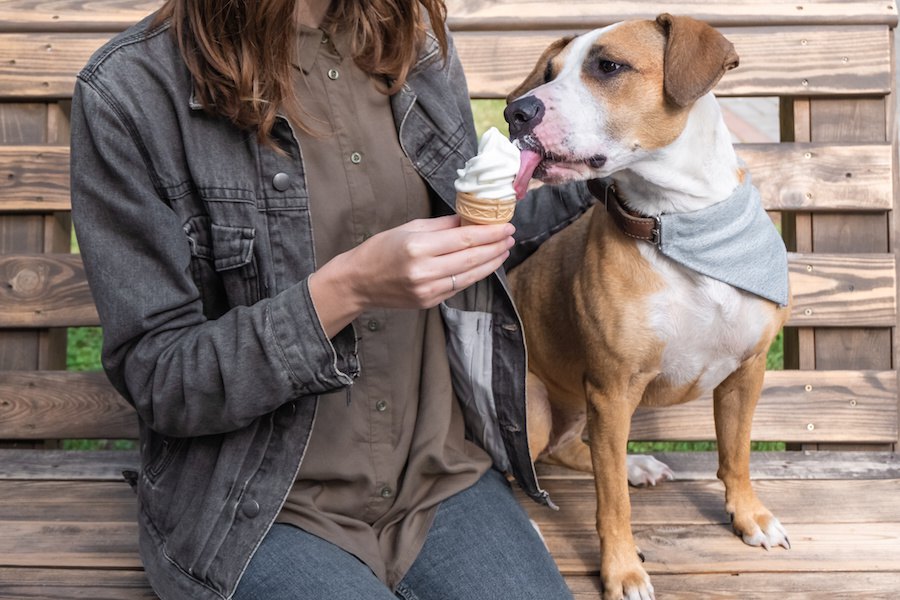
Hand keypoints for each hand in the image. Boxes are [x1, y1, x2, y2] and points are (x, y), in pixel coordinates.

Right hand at [309, 215, 514, 336]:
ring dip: (491, 263)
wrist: (358, 282)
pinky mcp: (429, 302)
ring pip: (470, 276)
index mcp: (418, 247)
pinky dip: (474, 275)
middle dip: (495, 247)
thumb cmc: (380, 249)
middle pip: (471, 259)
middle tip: (510, 237)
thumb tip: (470, 219)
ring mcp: (428, 290)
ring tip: (504, 251)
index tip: (506, 226)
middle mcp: (425, 271)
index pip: (465, 239)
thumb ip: (442, 225)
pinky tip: (484, 265)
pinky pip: (459, 287)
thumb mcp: (409, 228)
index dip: (490, 233)